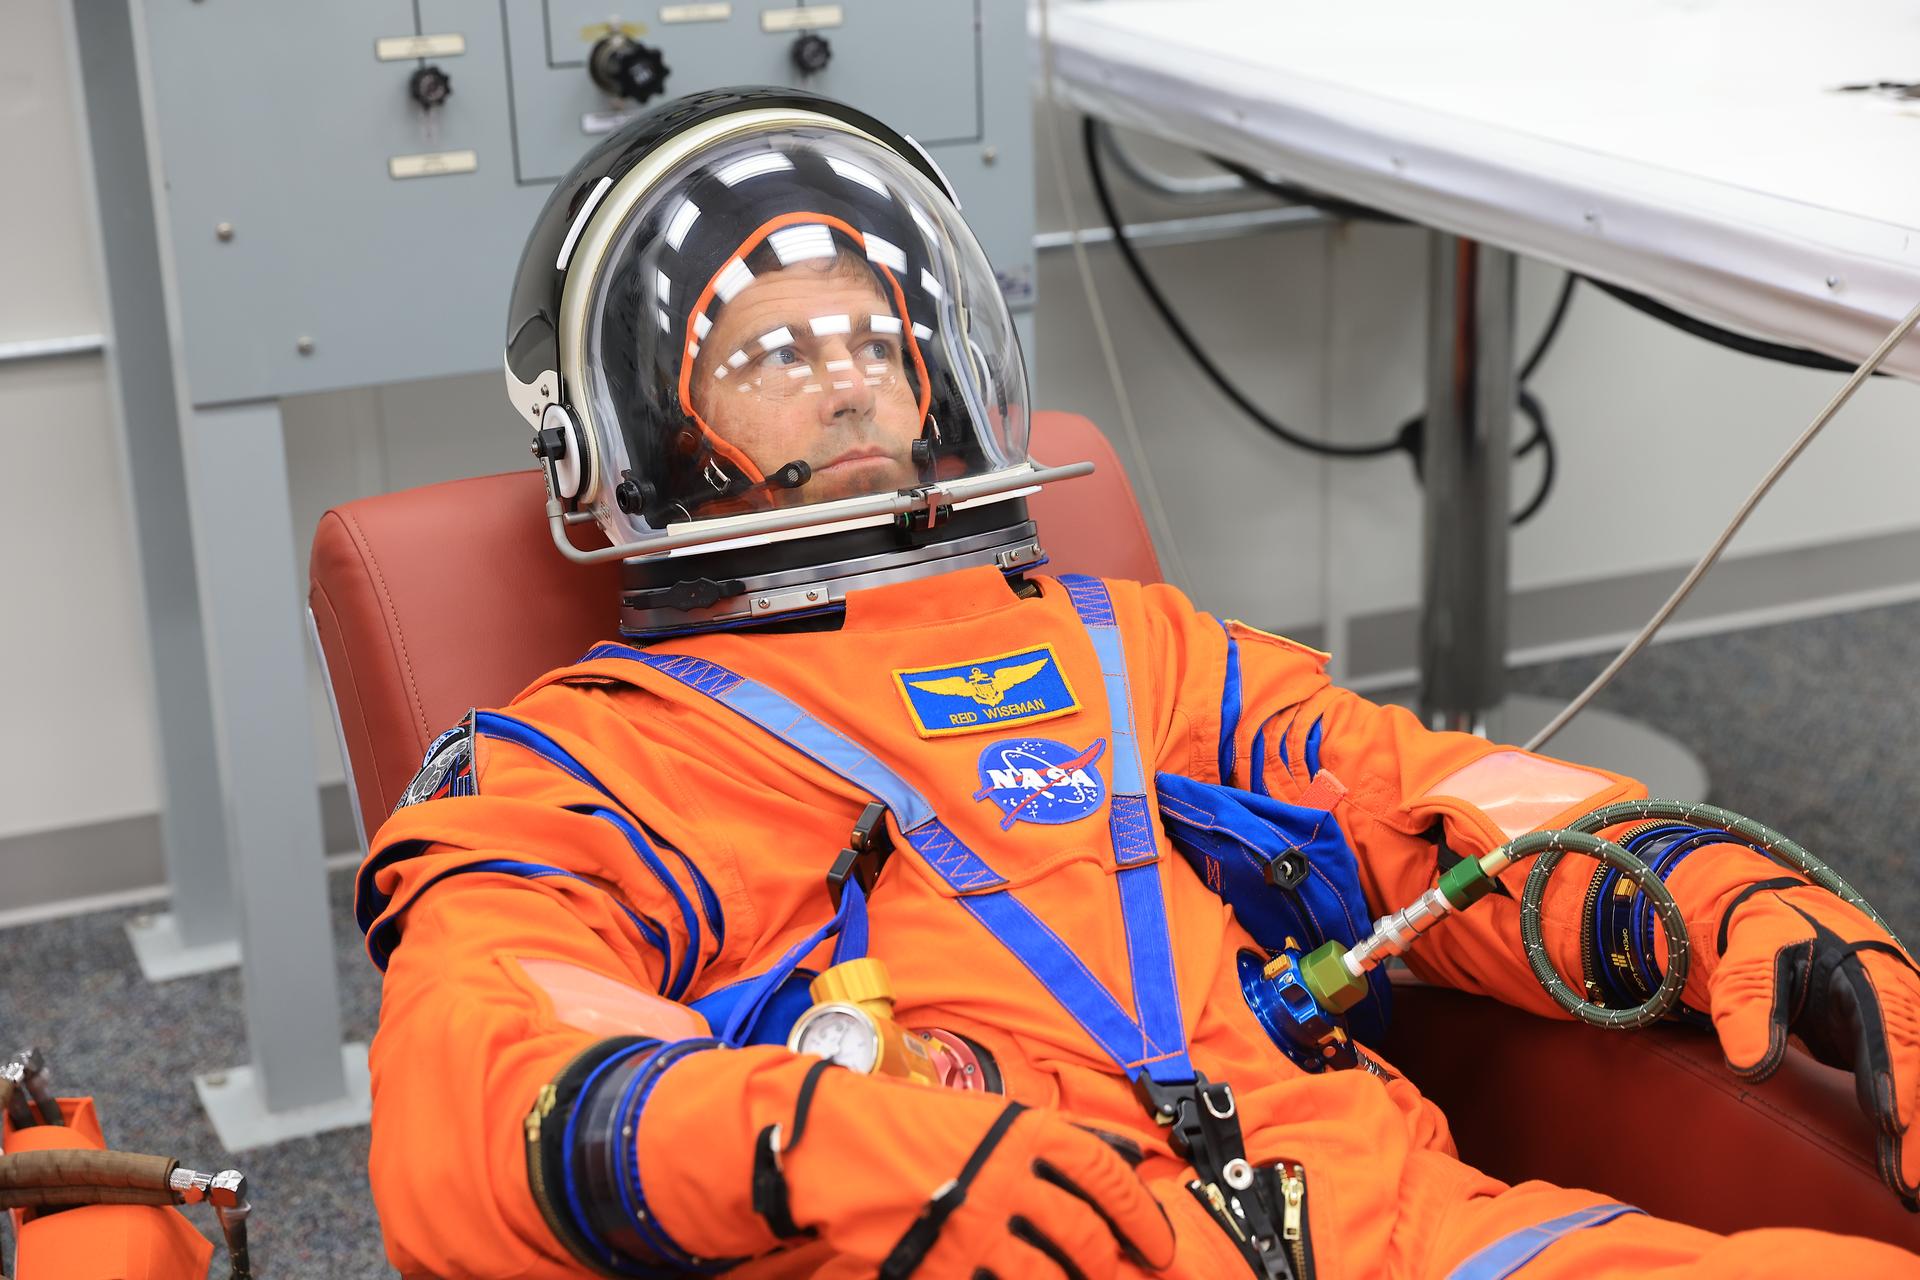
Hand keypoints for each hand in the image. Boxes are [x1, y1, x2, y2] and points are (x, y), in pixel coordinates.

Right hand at [781, 1072, 1175, 1277]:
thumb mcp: (995, 1116)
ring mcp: (974, 1226)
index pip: (1108, 1177)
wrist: (836, 1142)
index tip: (1161, 1247)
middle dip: (1106, 1264)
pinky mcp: (942, 1266)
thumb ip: (1056, 1141)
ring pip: (1048, 1276)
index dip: (1145, 1218)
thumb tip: (1127, 1156)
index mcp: (1026, 1132)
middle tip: (1110, 1273)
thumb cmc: (919, 1125)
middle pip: (1086, 1237)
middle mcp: (1008, 1178)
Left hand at [1710, 882, 1919, 1205]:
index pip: (1891, 1031)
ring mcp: (1904, 1024)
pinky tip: (1906, 1171)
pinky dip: (1914, 1127)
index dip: (1895, 1078)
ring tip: (1911, 1190)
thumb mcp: (1745, 962)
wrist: (1780, 921)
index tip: (1893, 1123)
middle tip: (1908, 1181)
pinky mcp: (1896, 1046)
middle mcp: (1900, 1000)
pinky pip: (1913, 1087)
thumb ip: (1748, 1007)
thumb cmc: (1761, 943)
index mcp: (1868, 973)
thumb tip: (1752, 1068)